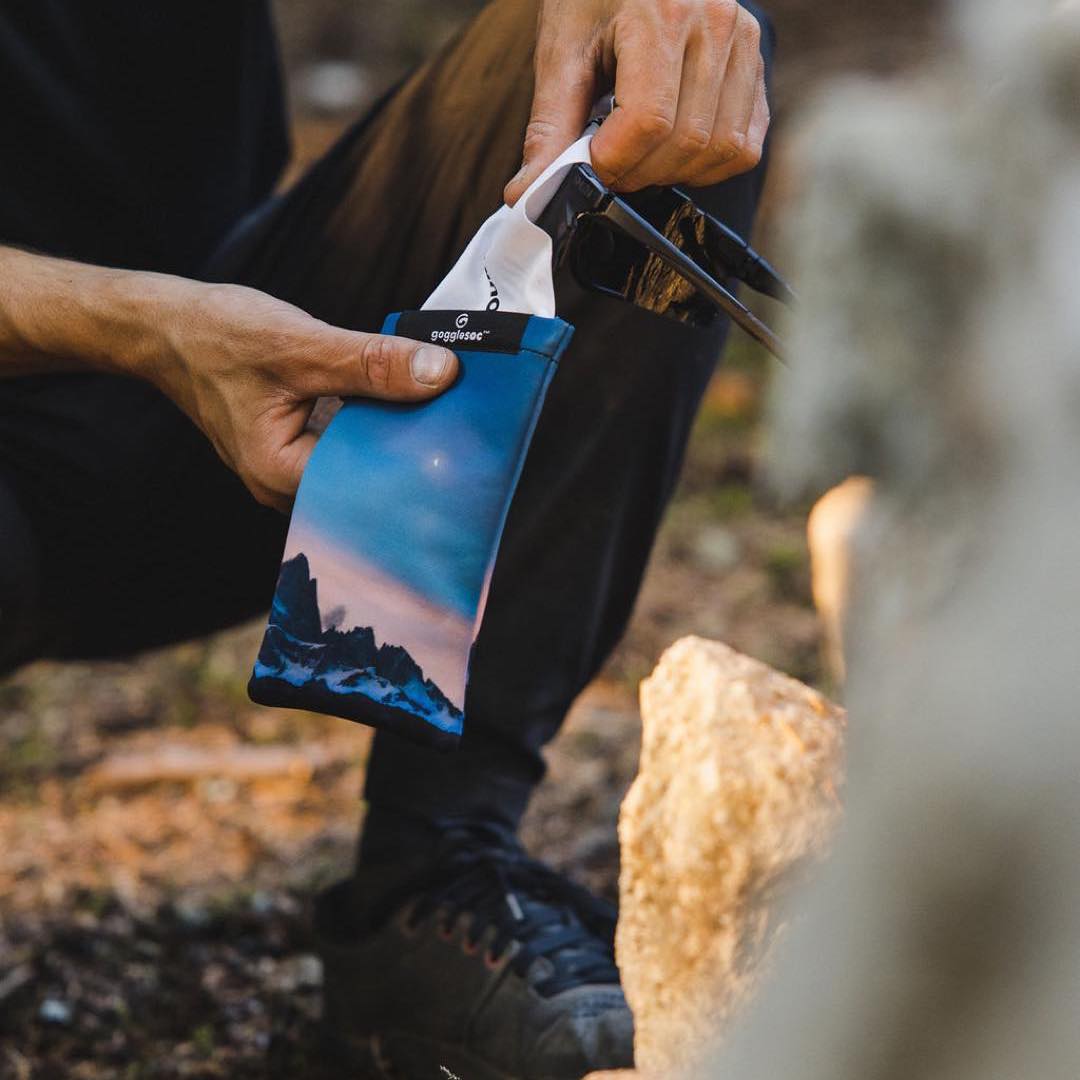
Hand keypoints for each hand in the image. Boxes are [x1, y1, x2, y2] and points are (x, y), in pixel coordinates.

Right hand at [151, 282, 457, 511]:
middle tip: (464, 434)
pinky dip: (373, 424)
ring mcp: (289, 468)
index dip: (414, 470)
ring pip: (358, 462)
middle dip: (410, 455)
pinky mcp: (296, 445)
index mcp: (280, 475)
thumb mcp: (301, 346)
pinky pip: (346, 444)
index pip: (365, 490)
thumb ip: (372, 363)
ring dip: (394, 437)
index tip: (460, 451)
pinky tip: (407, 404)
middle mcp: (284, 484)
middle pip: (365, 482)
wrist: (166, 327)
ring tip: (445, 419)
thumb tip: (441, 373)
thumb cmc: (216, 337)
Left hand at [504, 0, 767, 204]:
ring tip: (639, 155)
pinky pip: (744, 146)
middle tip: (608, 165)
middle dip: (640, 173)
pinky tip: (673, 150)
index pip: (648, 122)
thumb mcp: (562, 52)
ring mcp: (743, 44)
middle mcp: (715, 24)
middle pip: (686, 142)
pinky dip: (707, 166)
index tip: (589, 165)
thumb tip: (528, 192)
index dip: (614, 162)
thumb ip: (549, 127)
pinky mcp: (756, 67)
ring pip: (721, 150)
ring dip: (673, 173)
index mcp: (663, 13)